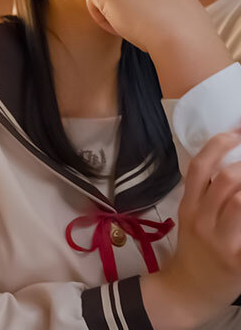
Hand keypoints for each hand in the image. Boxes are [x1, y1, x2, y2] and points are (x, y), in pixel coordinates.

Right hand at [142, 131, 240, 328]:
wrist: (188, 290)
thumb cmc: (195, 250)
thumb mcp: (191, 218)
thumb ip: (205, 193)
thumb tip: (228, 162)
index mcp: (189, 206)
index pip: (198, 167)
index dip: (218, 145)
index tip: (236, 133)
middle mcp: (202, 220)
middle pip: (226, 181)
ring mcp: (221, 241)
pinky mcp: (238, 261)